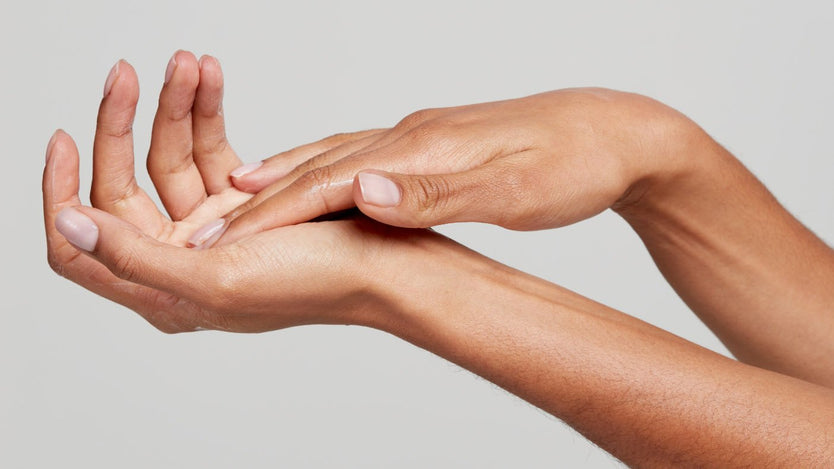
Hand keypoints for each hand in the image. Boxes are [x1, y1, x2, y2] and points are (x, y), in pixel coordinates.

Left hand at [43, 52, 429, 331]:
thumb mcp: (215, 281)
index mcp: (162, 292)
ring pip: (171, 158)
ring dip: (176, 107)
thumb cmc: (314, 285)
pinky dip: (209, 114)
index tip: (61, 141)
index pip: (78, 249)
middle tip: (127, 75)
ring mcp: (212, 228)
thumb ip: (133, 259)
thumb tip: (66, 223)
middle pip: (123, 187)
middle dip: (122, 126)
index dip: (58, 195)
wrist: (387, 266)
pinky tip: (210, 80)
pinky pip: (213, 149)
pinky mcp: (245, 201)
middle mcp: (180, 260)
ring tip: (190, 64)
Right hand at [205, 88, 695, 246]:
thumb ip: (432, 196)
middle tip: (205, 228)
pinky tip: (318, 177)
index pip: (326, 183)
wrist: (614, 132)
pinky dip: (324, 167)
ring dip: (285, 177)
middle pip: (318, 166)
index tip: (219, 241)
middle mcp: (410, 136)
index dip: (270, 215)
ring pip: (335, 154)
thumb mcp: (510, 191)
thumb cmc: (570, 165)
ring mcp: (420, 137)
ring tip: (238, 197)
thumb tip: (360, 189)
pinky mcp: (433, 143)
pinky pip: (361, 153)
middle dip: (259, 201)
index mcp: (420, 150)